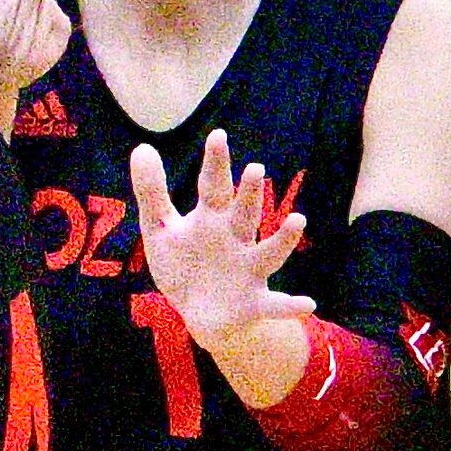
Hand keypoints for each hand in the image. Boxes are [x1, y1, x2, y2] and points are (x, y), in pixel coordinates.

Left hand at [130, 129, 314, 355]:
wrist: (199, 315)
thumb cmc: (184, 264)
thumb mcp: (161, 229)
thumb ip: (152, 192)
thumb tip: (142, 147)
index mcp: (212, 220)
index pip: (213, 187)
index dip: (215, 163)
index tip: (218, 136)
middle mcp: (236, 240)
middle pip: (243, 213)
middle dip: (248, 193)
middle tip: (254, 168)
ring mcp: (248, 270)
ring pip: (268, 252)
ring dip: (283, 238)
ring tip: (298, 220)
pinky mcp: (254, 302)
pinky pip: (274, 305)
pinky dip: (290, 306)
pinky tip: (308, 303)